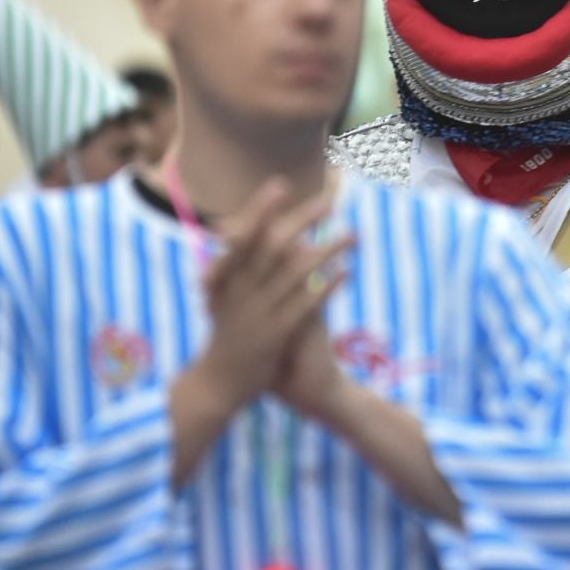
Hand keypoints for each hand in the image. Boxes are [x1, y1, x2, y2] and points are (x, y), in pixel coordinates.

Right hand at [189, 180, 345, 413]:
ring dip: (328, 248)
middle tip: (329, 202)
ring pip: (296, 271)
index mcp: (227, 279)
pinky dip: (328, 286)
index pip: (244, 235)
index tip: (280, 184)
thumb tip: (236, 235)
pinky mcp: (275, 334)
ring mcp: (258, 311)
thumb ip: (233, 270)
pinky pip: (306, 304)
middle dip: (302, 220)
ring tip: (352, 234)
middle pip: (274, 244)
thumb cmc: (223, 338)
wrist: (216, 385)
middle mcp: (241, 290)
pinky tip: (348, 272)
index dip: (261, 208)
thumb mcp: (222, 300)